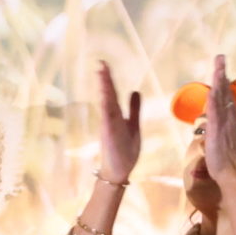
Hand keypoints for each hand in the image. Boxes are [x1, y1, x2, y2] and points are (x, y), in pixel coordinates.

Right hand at [97, 61, 140, 183]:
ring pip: (106, 103)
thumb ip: (134, 109)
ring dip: (104, 88)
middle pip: (107, 94)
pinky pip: (107, 117)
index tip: (104, 65)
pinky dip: (106, 105)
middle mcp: (110, 118)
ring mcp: (109, 125)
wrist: (119, 171)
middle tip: (101, 63)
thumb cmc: (125, 151)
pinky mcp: (109, 133)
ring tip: (101, 74)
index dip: (109, 79)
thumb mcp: (133, 126)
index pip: (112, 93)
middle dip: (105, 79)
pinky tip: (104, 95)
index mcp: (116, 115)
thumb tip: (135, 91)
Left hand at [201, 55, 235, 186]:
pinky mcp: (217, 133)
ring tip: (219, 66)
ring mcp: (223, 125)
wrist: (232, 174)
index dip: (223, 82)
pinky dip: (214, 102)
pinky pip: (216, 115)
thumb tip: (215, 125)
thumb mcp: (220, 140)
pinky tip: (213, 91)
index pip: (225, 97)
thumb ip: (218, 130)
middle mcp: (227, 119)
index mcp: (226, 120)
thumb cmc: (225, 161)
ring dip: (219, 82)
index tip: (222, 67)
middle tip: (220, 57)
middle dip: (222, 74)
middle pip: (224, 92)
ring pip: (221, 99)